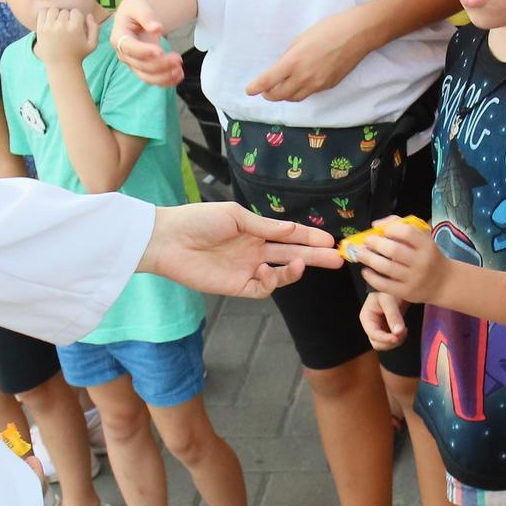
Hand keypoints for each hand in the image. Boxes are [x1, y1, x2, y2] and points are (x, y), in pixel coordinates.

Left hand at [33, 3, 98, 68]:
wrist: (61, 66)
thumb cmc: (78, 55)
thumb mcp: (92, 44)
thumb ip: (95, 28)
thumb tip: (89, 15)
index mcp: (75, 27)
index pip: (76, 12)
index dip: (77, 18)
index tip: (75, 26)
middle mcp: (62, 25)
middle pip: (64, 11)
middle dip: (66, 17)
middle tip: (66, 27)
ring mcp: (50, 27)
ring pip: (53, 10)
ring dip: (56, 15)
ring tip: (58, 23)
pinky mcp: (41, 29)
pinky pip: (42, 13)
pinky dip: (46, 15)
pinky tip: (50, 22)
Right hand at [111, 0, 180, 87]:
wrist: (137, 17)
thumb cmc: (135, 9)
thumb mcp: (138, 5)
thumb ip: (146, 15)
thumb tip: (157, 28)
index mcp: (119, 37)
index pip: (129, 48)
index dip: (143, 51)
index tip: (160, 50)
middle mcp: (124, 54)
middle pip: (140, 65)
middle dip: (160, 64)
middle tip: (178, 58)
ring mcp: (134, 64)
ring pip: (147, 77)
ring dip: (164, 76)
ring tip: (179, 69)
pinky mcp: (144, 69)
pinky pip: (154, 80)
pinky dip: (167, 81)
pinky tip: (179, 75)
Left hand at [141, 200, 340, 298]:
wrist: (168, 239)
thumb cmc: (198, 220)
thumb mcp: (236, 217)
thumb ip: (266, 226)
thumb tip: (295, 229)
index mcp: (255, 231)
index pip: (289, 235)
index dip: (310, 237)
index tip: (330, 239)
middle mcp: (254, 251)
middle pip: (292, 255)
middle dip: (315, 256)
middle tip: (337, 258)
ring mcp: (246, 270)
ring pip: (281, 274)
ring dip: (294, 269)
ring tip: (301, 263)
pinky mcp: (236, 287)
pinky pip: (263, 288)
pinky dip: (272, 281)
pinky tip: (269, 271)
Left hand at [245, 9, 368, 104]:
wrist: (357, 34)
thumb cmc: (328, 29)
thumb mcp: (301, 39)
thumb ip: (289, 56)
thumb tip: (282, 68)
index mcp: (293, 62)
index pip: (268, 81)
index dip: (256, 87)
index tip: (249, 90)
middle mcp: (304, 77)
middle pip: (279, 94)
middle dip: (269, 94)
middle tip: (264, 90)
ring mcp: (317, 84)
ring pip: (294, 98)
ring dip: (284, 95)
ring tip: (279, 89)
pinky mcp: (328, 86)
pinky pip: (308, 93)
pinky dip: (299, 91)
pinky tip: (298, 84)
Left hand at [352, 218, 448, 305]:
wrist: (443, 283)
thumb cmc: (428, 256)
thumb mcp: (422, 239)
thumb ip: (401, 226)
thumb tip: (376, 225)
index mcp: (427, 245)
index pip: (407, 232)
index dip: (390, 229)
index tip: (381, 231)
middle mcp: (421, 262)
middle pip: (394, 250)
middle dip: (375, 244)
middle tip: (366, 241)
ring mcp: (413, 279)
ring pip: (387, 268)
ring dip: (369, 259)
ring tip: (360, 254)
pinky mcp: (406, 292)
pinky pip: (384, 285)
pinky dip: (371, 277)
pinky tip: (366, 271)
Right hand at [360, 291, 409, 350]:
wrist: (395, 285)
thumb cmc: (388, 290)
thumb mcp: (389, 300)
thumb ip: (393, 316)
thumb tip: (398, 332)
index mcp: (366, 317)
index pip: (373, 334)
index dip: (385, 338)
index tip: (397, 337)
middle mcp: (370, 326)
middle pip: (377, 343)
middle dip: (390, 342)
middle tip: (403, 332)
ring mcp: (379, 329)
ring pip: (385, 345)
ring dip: (396, 342)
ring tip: (404, 330)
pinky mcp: (387, 330)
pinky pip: (391, 341)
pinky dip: (398, 339)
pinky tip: (403, 330)